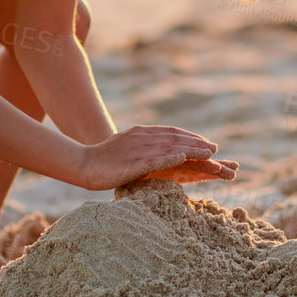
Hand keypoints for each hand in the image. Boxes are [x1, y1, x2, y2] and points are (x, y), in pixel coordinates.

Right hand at [72, 125, 223, 190]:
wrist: (81, 164)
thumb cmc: (103, 160)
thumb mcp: (128, 149)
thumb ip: (144, 149)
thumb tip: (161, 154)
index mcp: (142, 134)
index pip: (171, 133)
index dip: (190, 137)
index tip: (207, 144)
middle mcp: (142, 138)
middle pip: (175, 139)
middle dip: (197, 143)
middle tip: (216, 149)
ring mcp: (137, 149)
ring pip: (170, 147)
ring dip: (191, 149)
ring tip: (209, 153)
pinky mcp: (131, 163)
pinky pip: (153, 159)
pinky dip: (169, 157)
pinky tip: (183, 158)